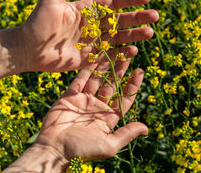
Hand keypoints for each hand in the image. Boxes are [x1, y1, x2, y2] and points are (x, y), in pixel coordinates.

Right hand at [5, 57, 147, 171]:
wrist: (54, 149)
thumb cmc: (82, 150)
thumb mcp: (109, 145)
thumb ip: (127, 134)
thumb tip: (146, 129)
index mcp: (108, 117)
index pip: (124, 98)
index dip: (132, 85)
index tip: (139, 71)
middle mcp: (97, 106)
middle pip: (112, 85)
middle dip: (120, 70)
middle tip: (128, 54)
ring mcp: (84, 100)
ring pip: (97, 79)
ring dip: (106, 66)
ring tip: (115, 51)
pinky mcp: (70, 95)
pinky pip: (80, 79)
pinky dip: (87, 68)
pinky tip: (95, 57)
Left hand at [17, 0, 157, 71]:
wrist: (26, 49)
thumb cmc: (37, 23)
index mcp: (86, 9)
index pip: (113, 2)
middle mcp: (92, 25)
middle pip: (120, 20)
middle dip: (138, 18)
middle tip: (155, 16)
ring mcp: (91, 42)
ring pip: (118, 37)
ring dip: (134, 35)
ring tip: (150, 33)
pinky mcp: (88, 58)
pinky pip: (108, 54)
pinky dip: (121, 53)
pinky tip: (133, 50)